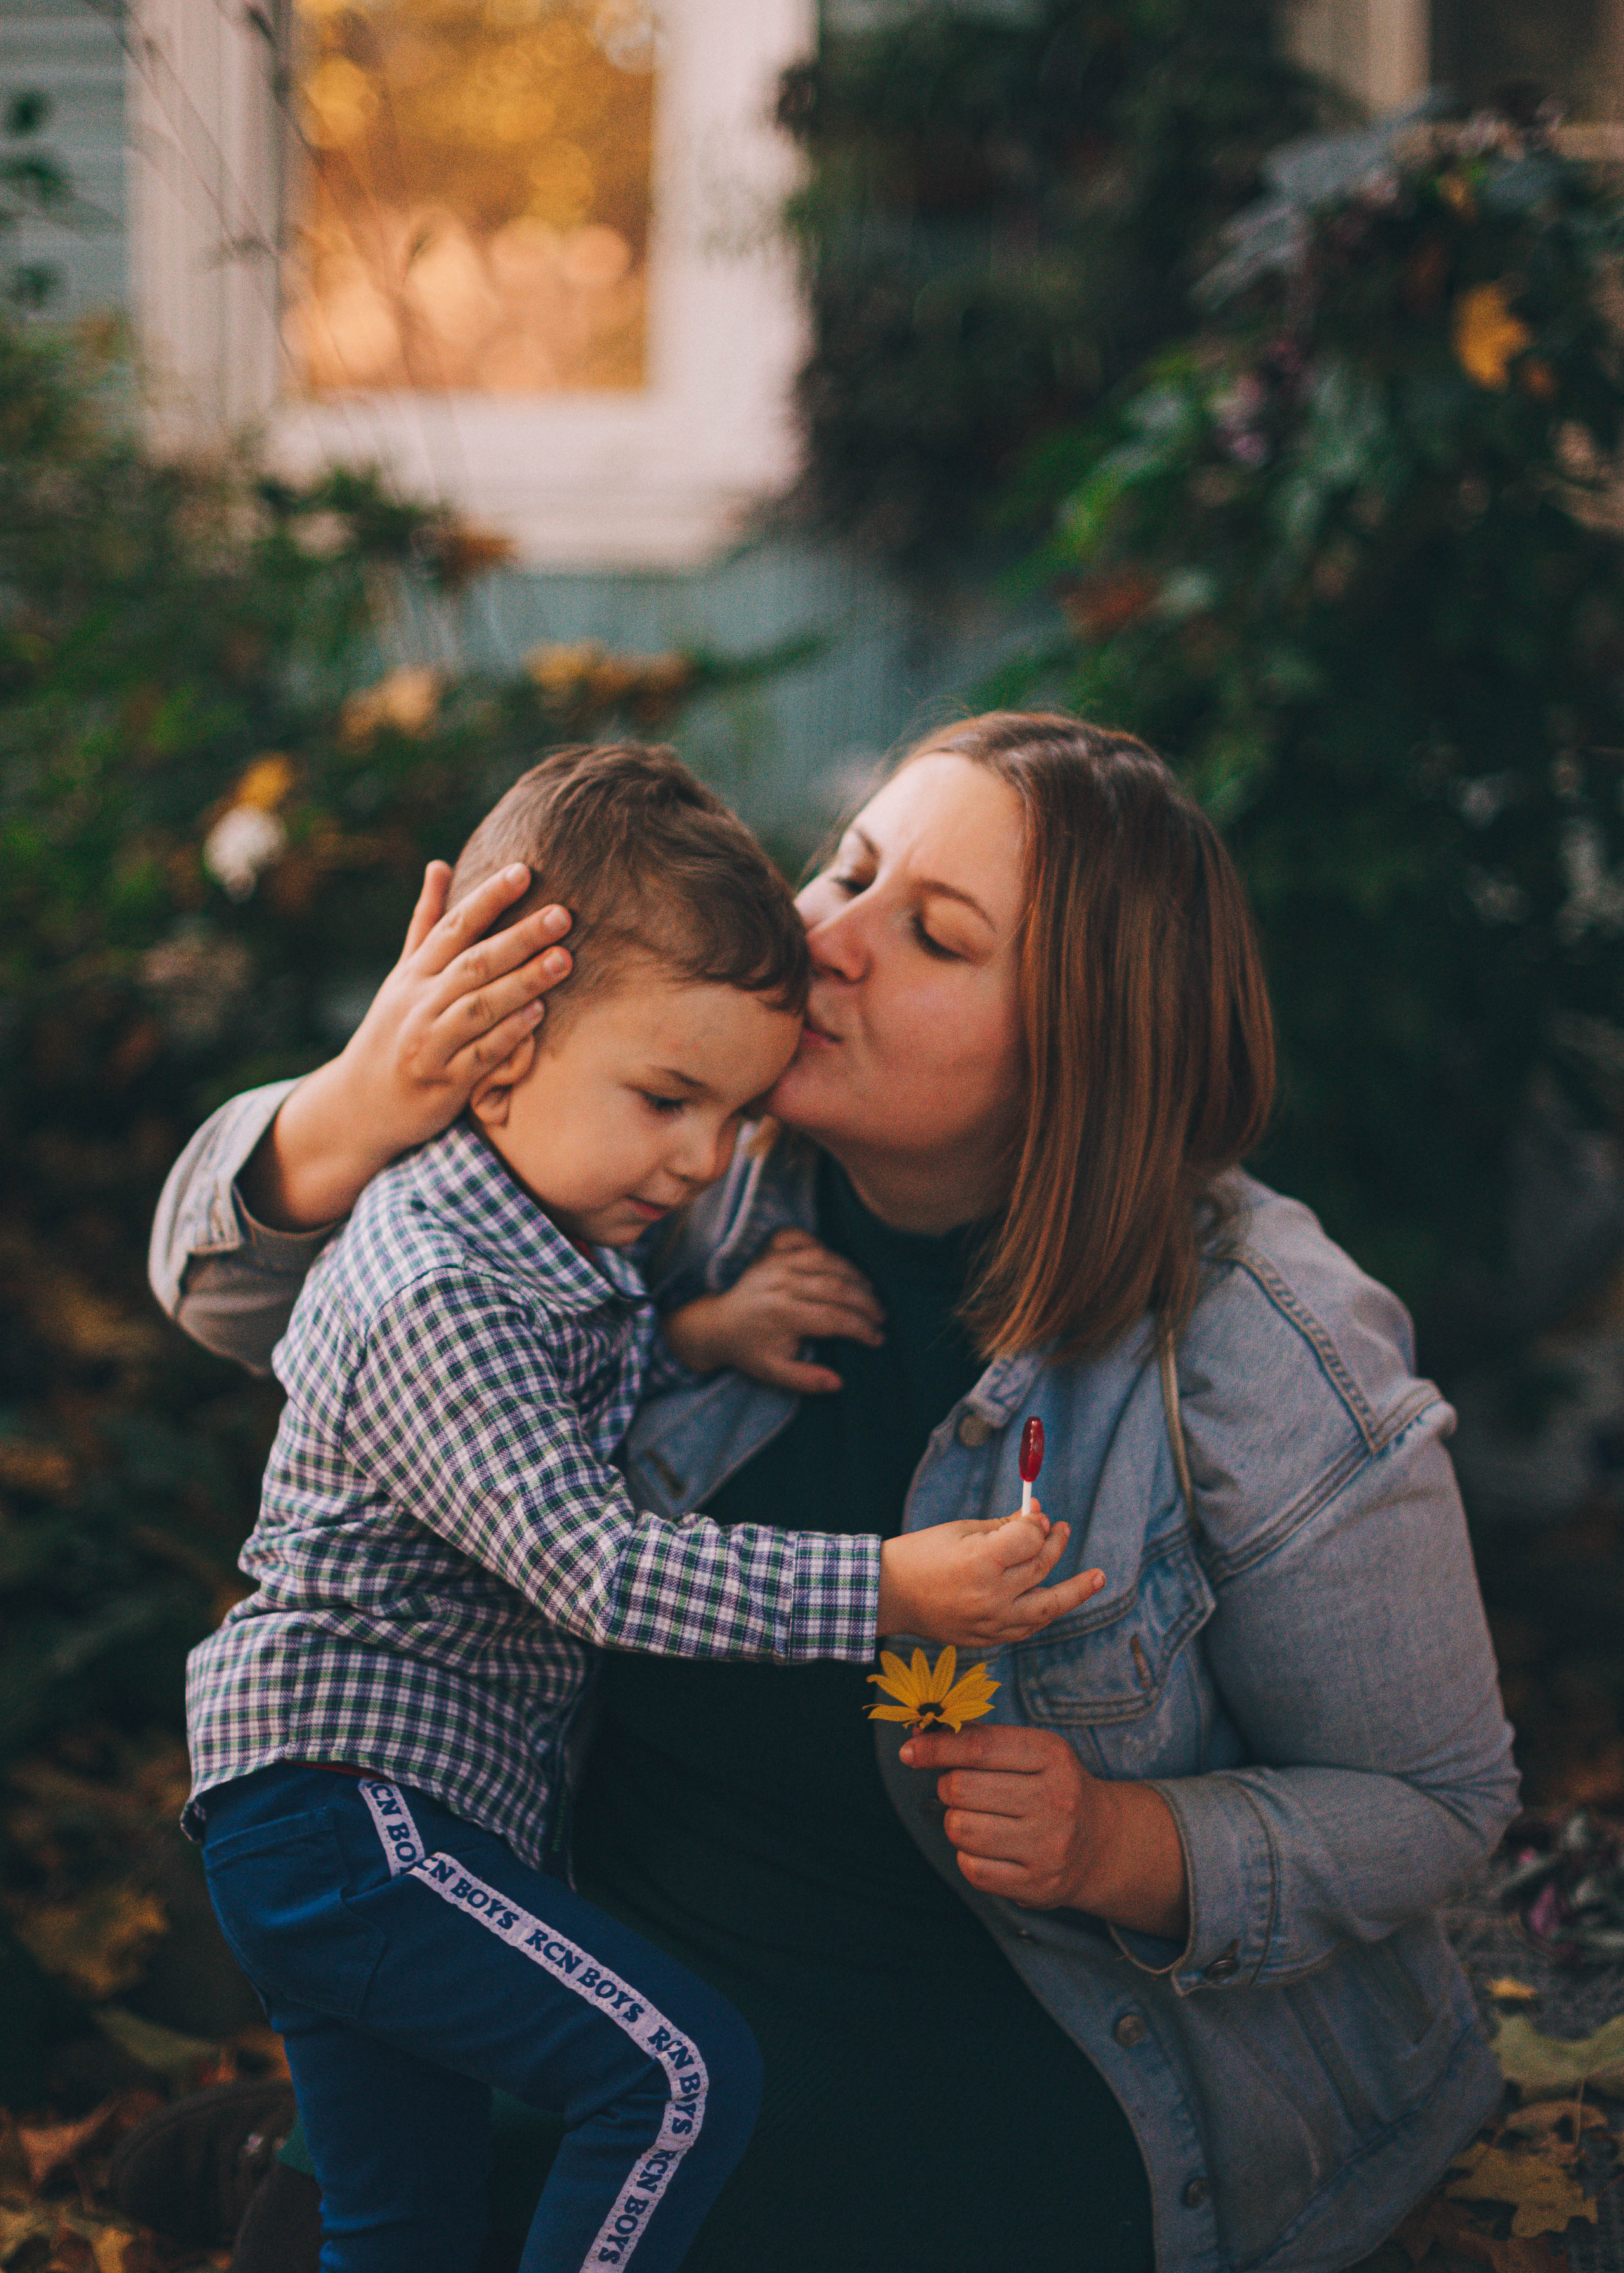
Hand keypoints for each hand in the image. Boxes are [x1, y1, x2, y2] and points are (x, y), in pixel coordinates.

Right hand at [241, 862, 572, 1228]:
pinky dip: (508, 1035)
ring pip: (479, 1008)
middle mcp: (419, 1004)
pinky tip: (539, 1015)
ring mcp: (429, 1044)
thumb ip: (426, 923)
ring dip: (522, 984)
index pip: (453, 928)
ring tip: (562, 960)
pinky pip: (479, 1056)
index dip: (488, 898)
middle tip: (562, 915)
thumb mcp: (404, 976)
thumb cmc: (393, 1031)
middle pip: (473, 964)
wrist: (359, 1105)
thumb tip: (440, 864)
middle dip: (519, 938)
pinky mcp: (443, 1084)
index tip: (524, 871)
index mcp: (414, 974)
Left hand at [661, 1228, 884, 1391]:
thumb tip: (839, 1382)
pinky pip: (801, 1236)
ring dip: (854, 1273)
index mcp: (784, 1314)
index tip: (877, 1339)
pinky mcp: (770, 1250)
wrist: (716, 1324)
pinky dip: (820, 1243)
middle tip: (881, 1316)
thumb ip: (807, 1380)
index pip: (836, 1319)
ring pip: (826, 1258)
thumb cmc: (749, 1350)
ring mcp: (776, 1262)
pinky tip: (835, 1261)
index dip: (862, 1329)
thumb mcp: (774, 1373)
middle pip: (838, 1287)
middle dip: (867, 1302)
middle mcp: (782, 1283)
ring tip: (869, 1291)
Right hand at [876, 1502, 1104, 1651]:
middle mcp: (990, 1596)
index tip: (1037, 1513)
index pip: (1030, 1537)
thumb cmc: (922, 1554)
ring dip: (1074, 1591)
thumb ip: (1004, 1527)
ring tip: (1096, 1578)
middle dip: (1054, 1543)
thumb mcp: (962, 1530)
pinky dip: (1044, 1612)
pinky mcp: (987, 1640)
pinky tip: (1056, 1600)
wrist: (889, 1595)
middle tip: (1060, 1529)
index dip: (1037, 1521)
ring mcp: (990, 1623)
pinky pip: (1027, 1627)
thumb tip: (1038, 1517)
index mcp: (981, 1562)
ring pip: (1047, 1606)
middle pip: (1041, 1567)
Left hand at [898, 1722, 1189, 1936]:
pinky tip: (990, 1848)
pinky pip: (971, 1869)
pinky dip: (969, 1857)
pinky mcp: (1038, 1886)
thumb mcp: (1030, 1750)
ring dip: (957, 1823)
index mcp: (1052, 1756)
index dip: (935, 1748)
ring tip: (980, 1819)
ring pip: (960, 1830)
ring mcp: (1048, 1847)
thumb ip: (978, 1737)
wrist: (1101, 1842)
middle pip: (960, 1789)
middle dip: (949, 1787)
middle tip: (963, 1790)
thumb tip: (919, 1730)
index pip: (978, 1748)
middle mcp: (1055, 1800)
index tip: (909, 1750)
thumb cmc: (1050, 1786)